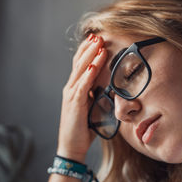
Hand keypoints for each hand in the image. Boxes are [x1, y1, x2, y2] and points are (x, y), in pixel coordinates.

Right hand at [57, 34, 106, 162]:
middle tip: (98, 35)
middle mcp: (70, 88)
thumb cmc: (83, 129)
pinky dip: (89, 73)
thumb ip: (97, 97)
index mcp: (75, 89)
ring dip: (90, 56)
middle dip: (89, 48)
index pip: (80, 65)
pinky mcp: (74, 103)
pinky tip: (95, 64)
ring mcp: (71, 95)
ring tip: (98, 43)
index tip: (97, 40)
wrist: (72, 146)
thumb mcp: (92, 109)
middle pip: (79, 63)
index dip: (88, 52)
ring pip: (80, 70)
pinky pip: (82, 85)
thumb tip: (110, 88)